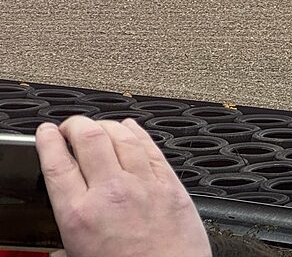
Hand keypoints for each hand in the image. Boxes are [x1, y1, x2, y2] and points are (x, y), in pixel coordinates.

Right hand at [35, 116, 211, 256]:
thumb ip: (69, 245)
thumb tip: (60, 250)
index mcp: (80, 215)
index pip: (57, 164)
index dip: (48, 141)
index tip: (46, 132)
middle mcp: (111, 192)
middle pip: (89, 139)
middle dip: (76, 124)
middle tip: (70, 125)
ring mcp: (142, 183)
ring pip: (121, 136)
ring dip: (105, 125)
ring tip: (97, 124)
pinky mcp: (169, 182)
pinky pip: (150, 147)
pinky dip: (137, 132)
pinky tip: (130, 127)